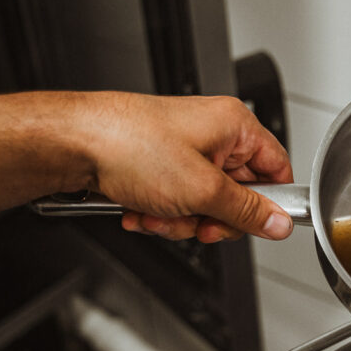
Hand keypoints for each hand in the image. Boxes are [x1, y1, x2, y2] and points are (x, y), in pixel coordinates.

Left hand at [88, 93, 293, 242]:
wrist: (71, 144)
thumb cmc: (128, 145)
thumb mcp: (202, 189)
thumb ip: (247, 211)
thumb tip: (279, 223)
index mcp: (234, 125)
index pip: (277, 169)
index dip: (270, 202)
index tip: (259, 224)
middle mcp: (212, 134)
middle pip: (238, 194)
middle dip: (212, 217)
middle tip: (197, 222)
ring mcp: (185, 150)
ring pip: (205, 204)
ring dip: (182, 219)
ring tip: (158, 212)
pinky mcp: (160, 165)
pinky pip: (178, 201)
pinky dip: (161, 212)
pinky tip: (141, 209)